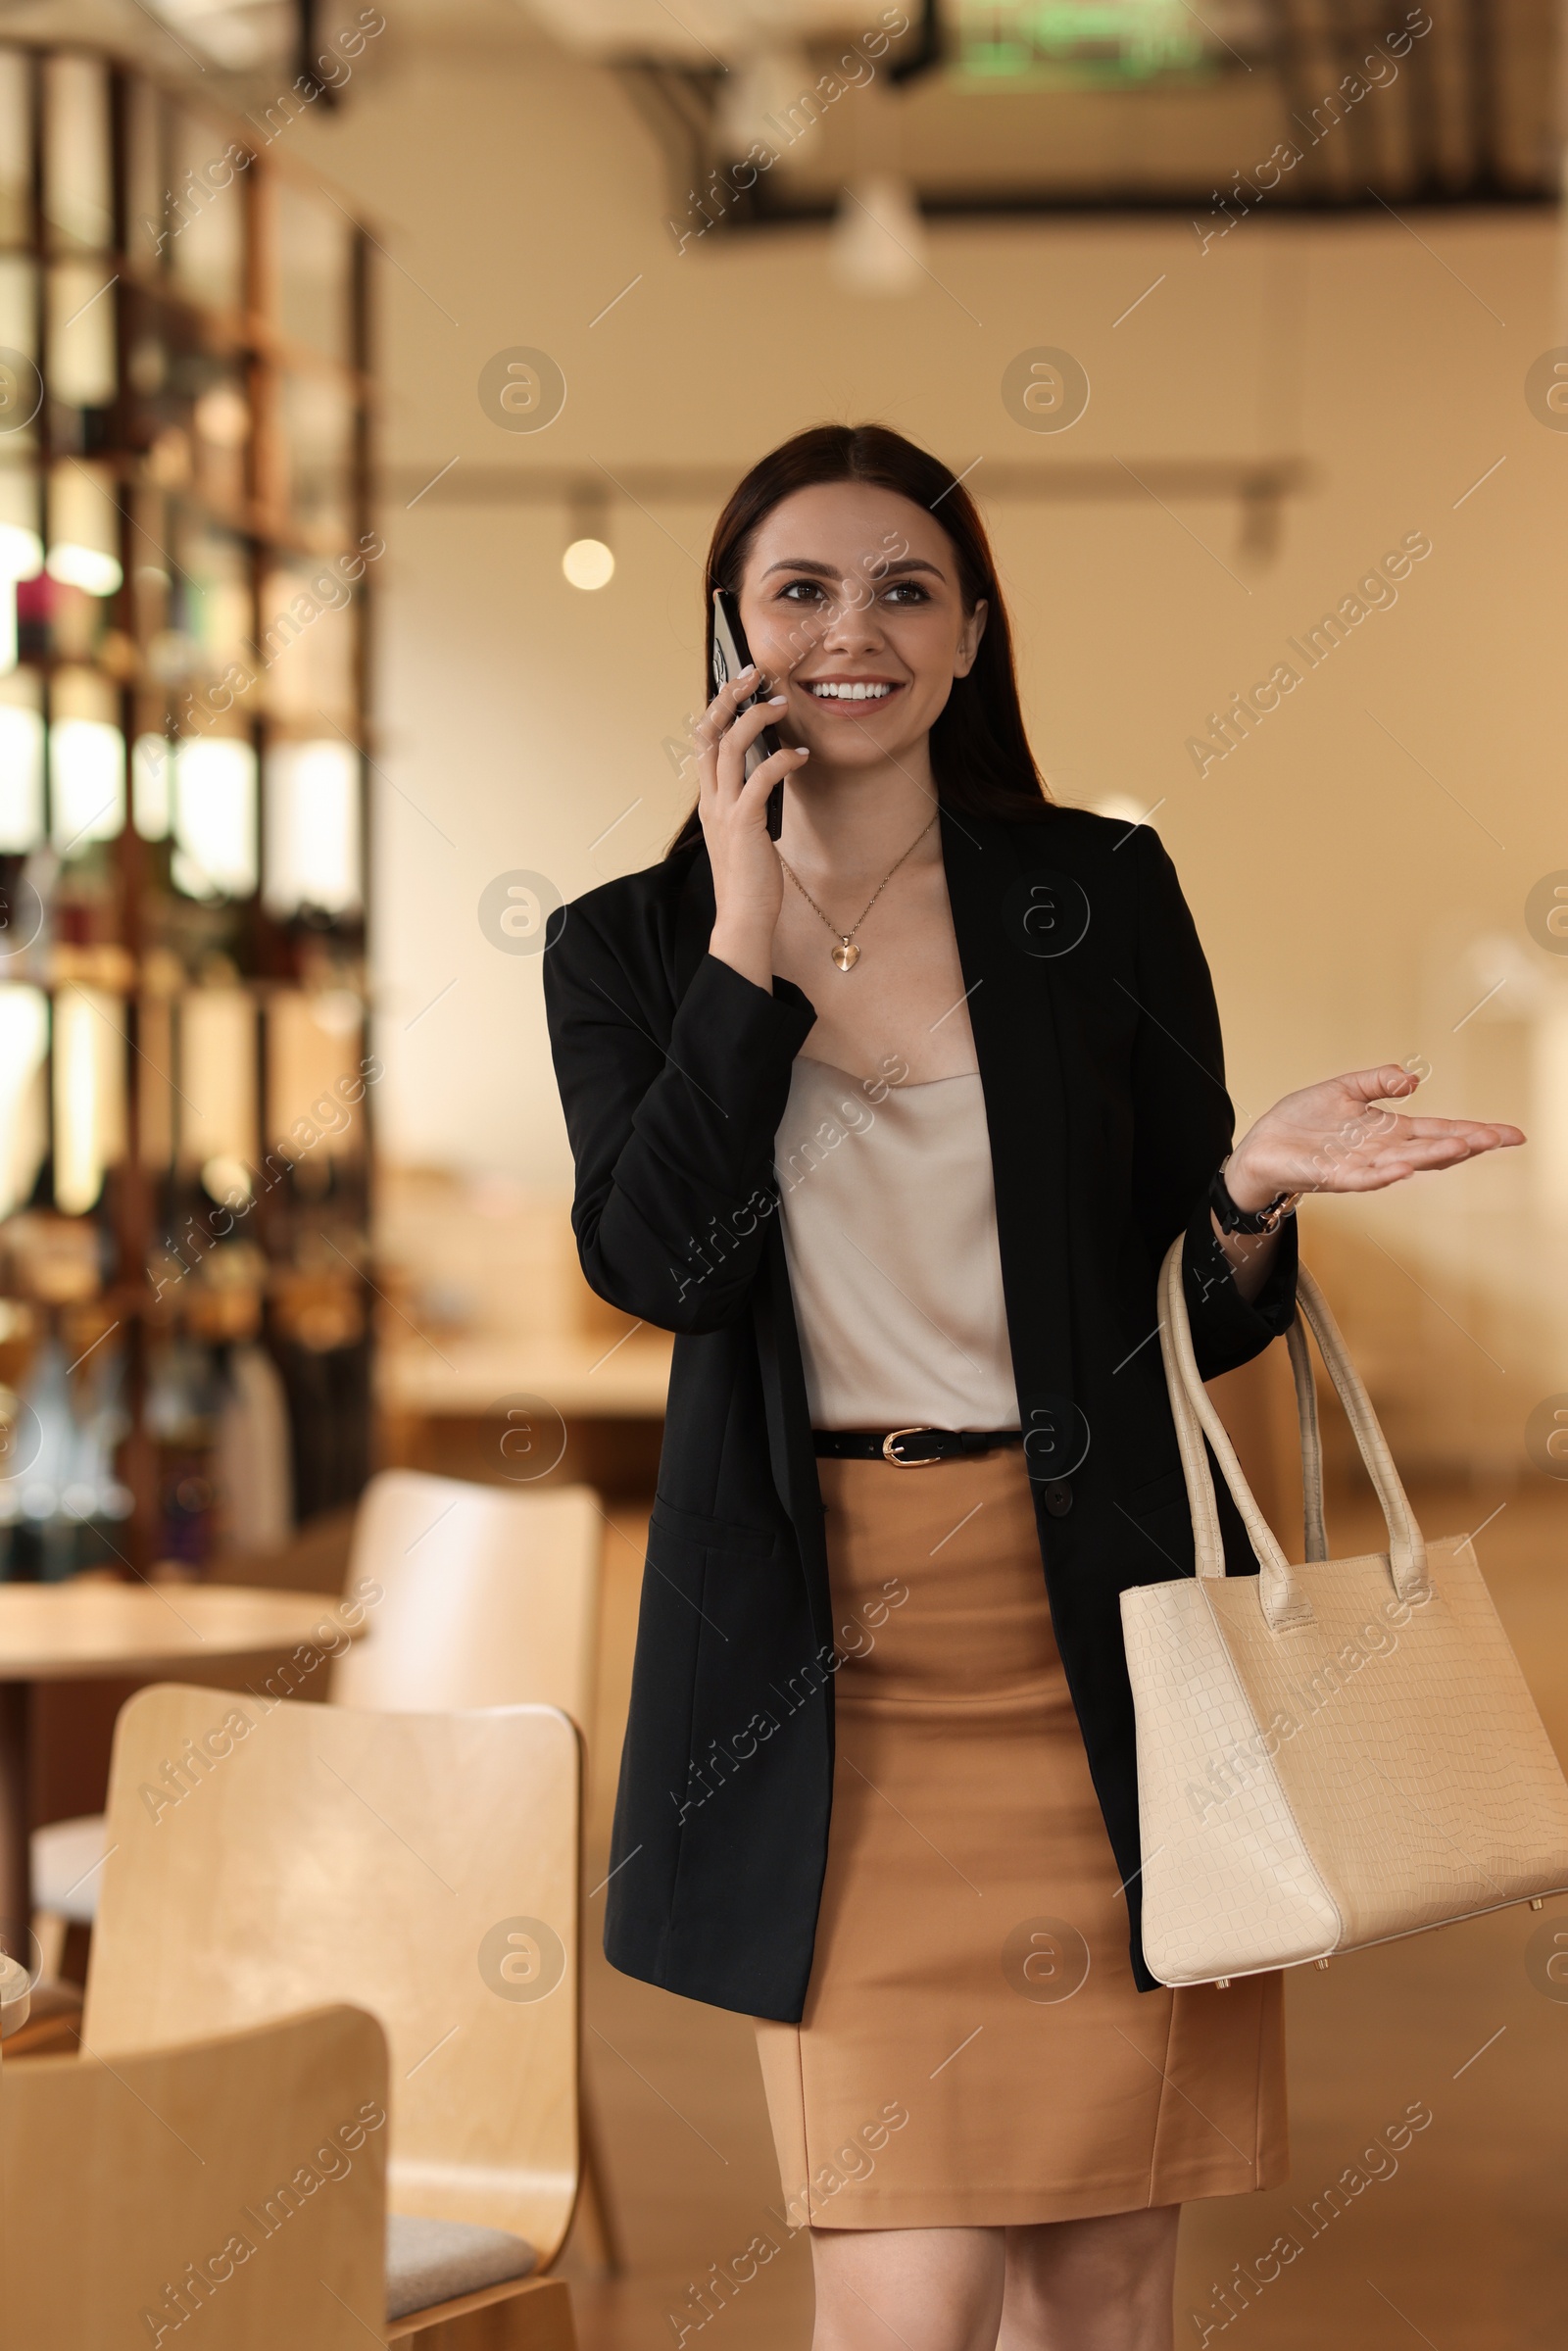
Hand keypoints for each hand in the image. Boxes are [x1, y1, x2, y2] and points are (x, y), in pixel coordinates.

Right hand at [695, 666, 809, 991]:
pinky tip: (802, 755)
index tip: (742, 684)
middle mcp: (711, 798)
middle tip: (754, 674)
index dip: (720, 706)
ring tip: (781, 704)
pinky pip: (760, 778)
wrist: (743, 917)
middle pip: (709, 732)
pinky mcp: (744, 823)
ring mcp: (724, 810)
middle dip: (729, 697)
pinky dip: (781, 760)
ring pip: (730, 747)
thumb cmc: (750, 878)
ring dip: (756, 719)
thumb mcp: (745, 831)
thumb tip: (766, 774)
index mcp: (709, 798)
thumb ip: (748, 801)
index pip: (704, 739)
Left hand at [1225, 1064, 1523, 1210]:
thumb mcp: (1344, 1089)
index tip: (1509, 1133)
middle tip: (1497, 1139)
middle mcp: (1381, 1151)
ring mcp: (1359, 1166)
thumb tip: (1414, 1079)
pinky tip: (1403, 1167)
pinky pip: (1362, 1178)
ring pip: (1405, 1163)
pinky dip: (1383, 1173)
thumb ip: (1378, 1081)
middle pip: (1432, 1148)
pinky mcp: (1332, 1176)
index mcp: (1388, 1131)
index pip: (1439, 1129)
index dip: (1474, 1131)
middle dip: (1464, 1143)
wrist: (1262, 1146)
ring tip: (1462, 1146)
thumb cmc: (1303, 1122)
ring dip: (1432, 1156)